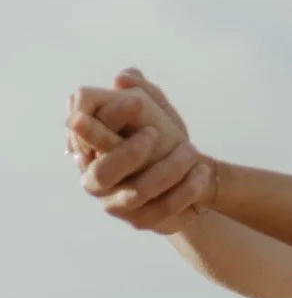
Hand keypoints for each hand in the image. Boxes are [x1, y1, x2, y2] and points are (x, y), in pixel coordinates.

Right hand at [67, 69, 210, 233]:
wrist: (184, 179)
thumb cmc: (160, 139)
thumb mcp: (154, 112)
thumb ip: (142, 92)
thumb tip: (124, 76)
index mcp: (88, 146)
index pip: (82, 131)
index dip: (106, 117)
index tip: (138, 101)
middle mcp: (94, 179)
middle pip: (103, 171)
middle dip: (129, 152)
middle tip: (155, 133)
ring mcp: (116, 204)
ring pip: (138, 191)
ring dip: (168, 169)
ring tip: (191, 149)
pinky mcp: (141, 221)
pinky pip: (164, 208)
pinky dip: (186, 189)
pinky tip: (202, 171)